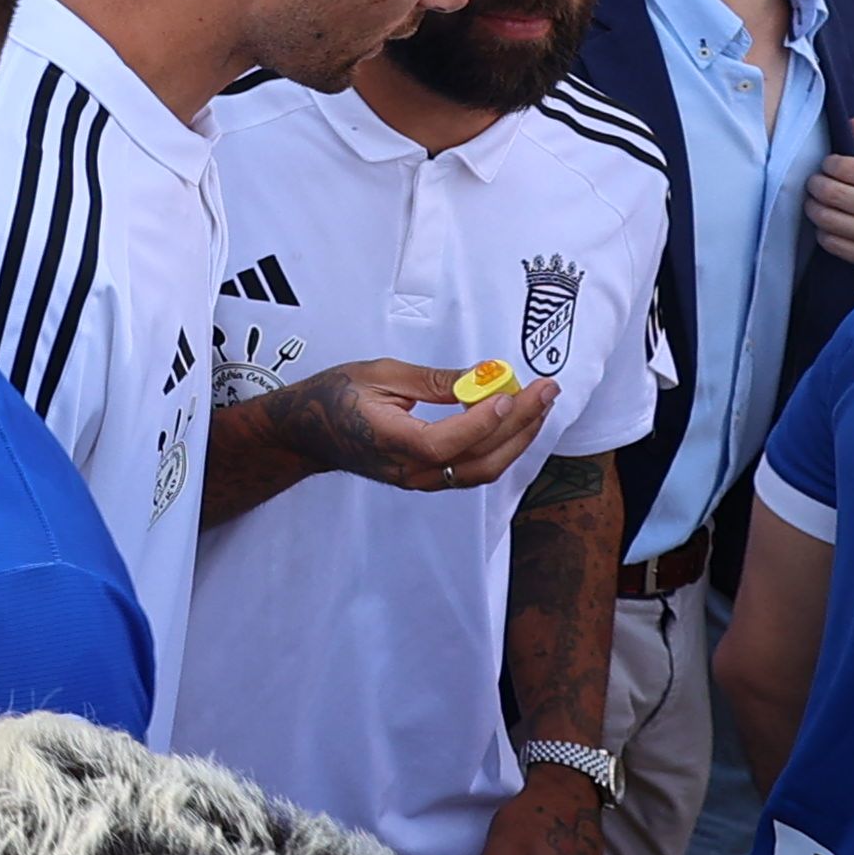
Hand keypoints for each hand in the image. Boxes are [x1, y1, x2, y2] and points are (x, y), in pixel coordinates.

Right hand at [247, 358, 555, 494]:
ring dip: (518, 439)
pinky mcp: (427, 479)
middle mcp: (406, 470)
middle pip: (475, 462)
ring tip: (540, 405)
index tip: (510, 394)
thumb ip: (434, 380)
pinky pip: (473, 470)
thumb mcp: (380, 374)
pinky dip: (501, 447)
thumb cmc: (336, 397)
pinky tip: (516, 422)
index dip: (480, 423)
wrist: (307, 432)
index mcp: (387, 441)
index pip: (442, 443)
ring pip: (481, 471)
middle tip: (546, 390)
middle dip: (519, 426)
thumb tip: (483, 376)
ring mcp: (418, 480)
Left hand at [807, 135, 853, 279]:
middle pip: (833, 192)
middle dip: (816, 184)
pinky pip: (835, 246)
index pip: (849, 168)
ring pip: (828, 219)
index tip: (829, 165)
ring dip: (814, 208)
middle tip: (816, 182)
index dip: (829, 164)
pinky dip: (824, 233)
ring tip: (817, 203)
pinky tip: (829, 227)